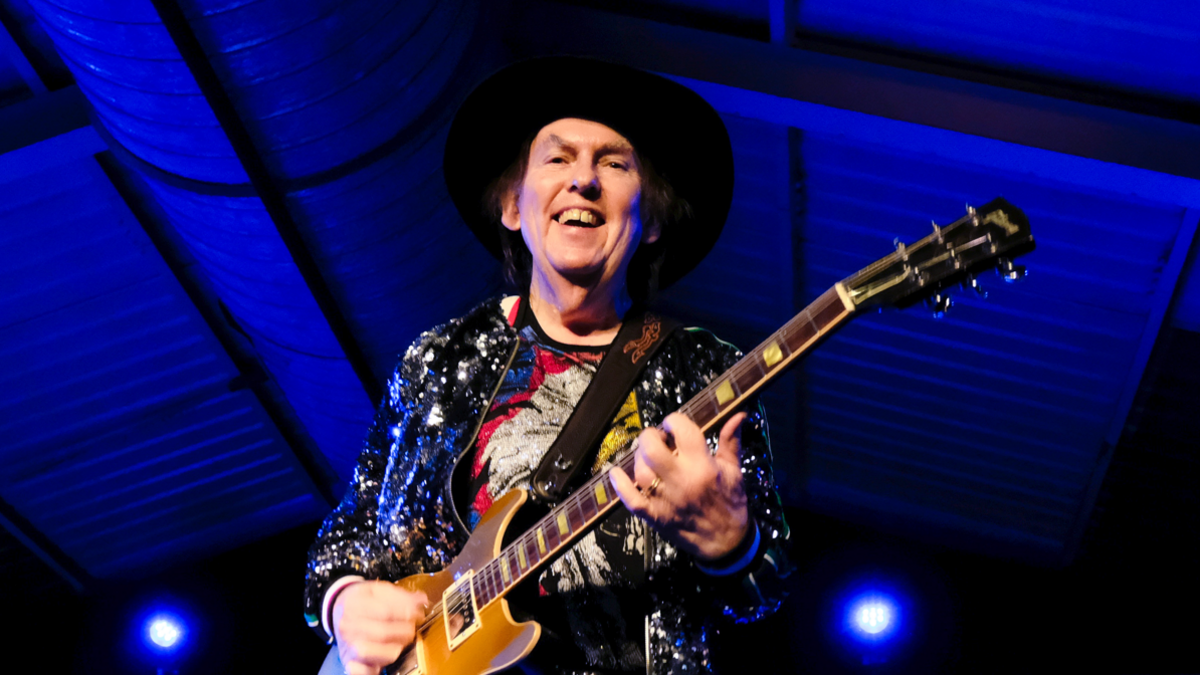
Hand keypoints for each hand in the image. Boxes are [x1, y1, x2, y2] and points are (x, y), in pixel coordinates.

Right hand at [333, 580, 427, 674]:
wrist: (340, 610)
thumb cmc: (362, 600)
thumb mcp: (379, 590)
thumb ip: (400, 595)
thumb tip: (421, 601)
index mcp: (354, 603)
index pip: (385, 612)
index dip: (407, 614)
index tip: (418, 614)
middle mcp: (346, 626)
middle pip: (381, 633)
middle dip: (404, 632)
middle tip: (412, 628)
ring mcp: (347, 645)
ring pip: (371, 653)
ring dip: (392, 649)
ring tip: (400, 642)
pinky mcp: (349, 662)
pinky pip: (361, 671)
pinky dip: (374, 668)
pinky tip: (385, 658)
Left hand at [609, 412, 749, 560]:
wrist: (727, 543)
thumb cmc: (731, 503)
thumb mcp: (734, 471)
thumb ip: (731, 441)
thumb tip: (738, 415)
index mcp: (704, 466)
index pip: (682, 431)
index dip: (673, 421)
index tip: (672, 425)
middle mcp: (683, 481)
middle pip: (652, 449)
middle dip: (650, 437)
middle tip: (657, 440)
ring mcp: (666, 500)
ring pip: (641, 471)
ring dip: (639, 459)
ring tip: (648, 457)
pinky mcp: (655, 516)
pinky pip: (632, 500)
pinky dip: (620, 486)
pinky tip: (615, 473)